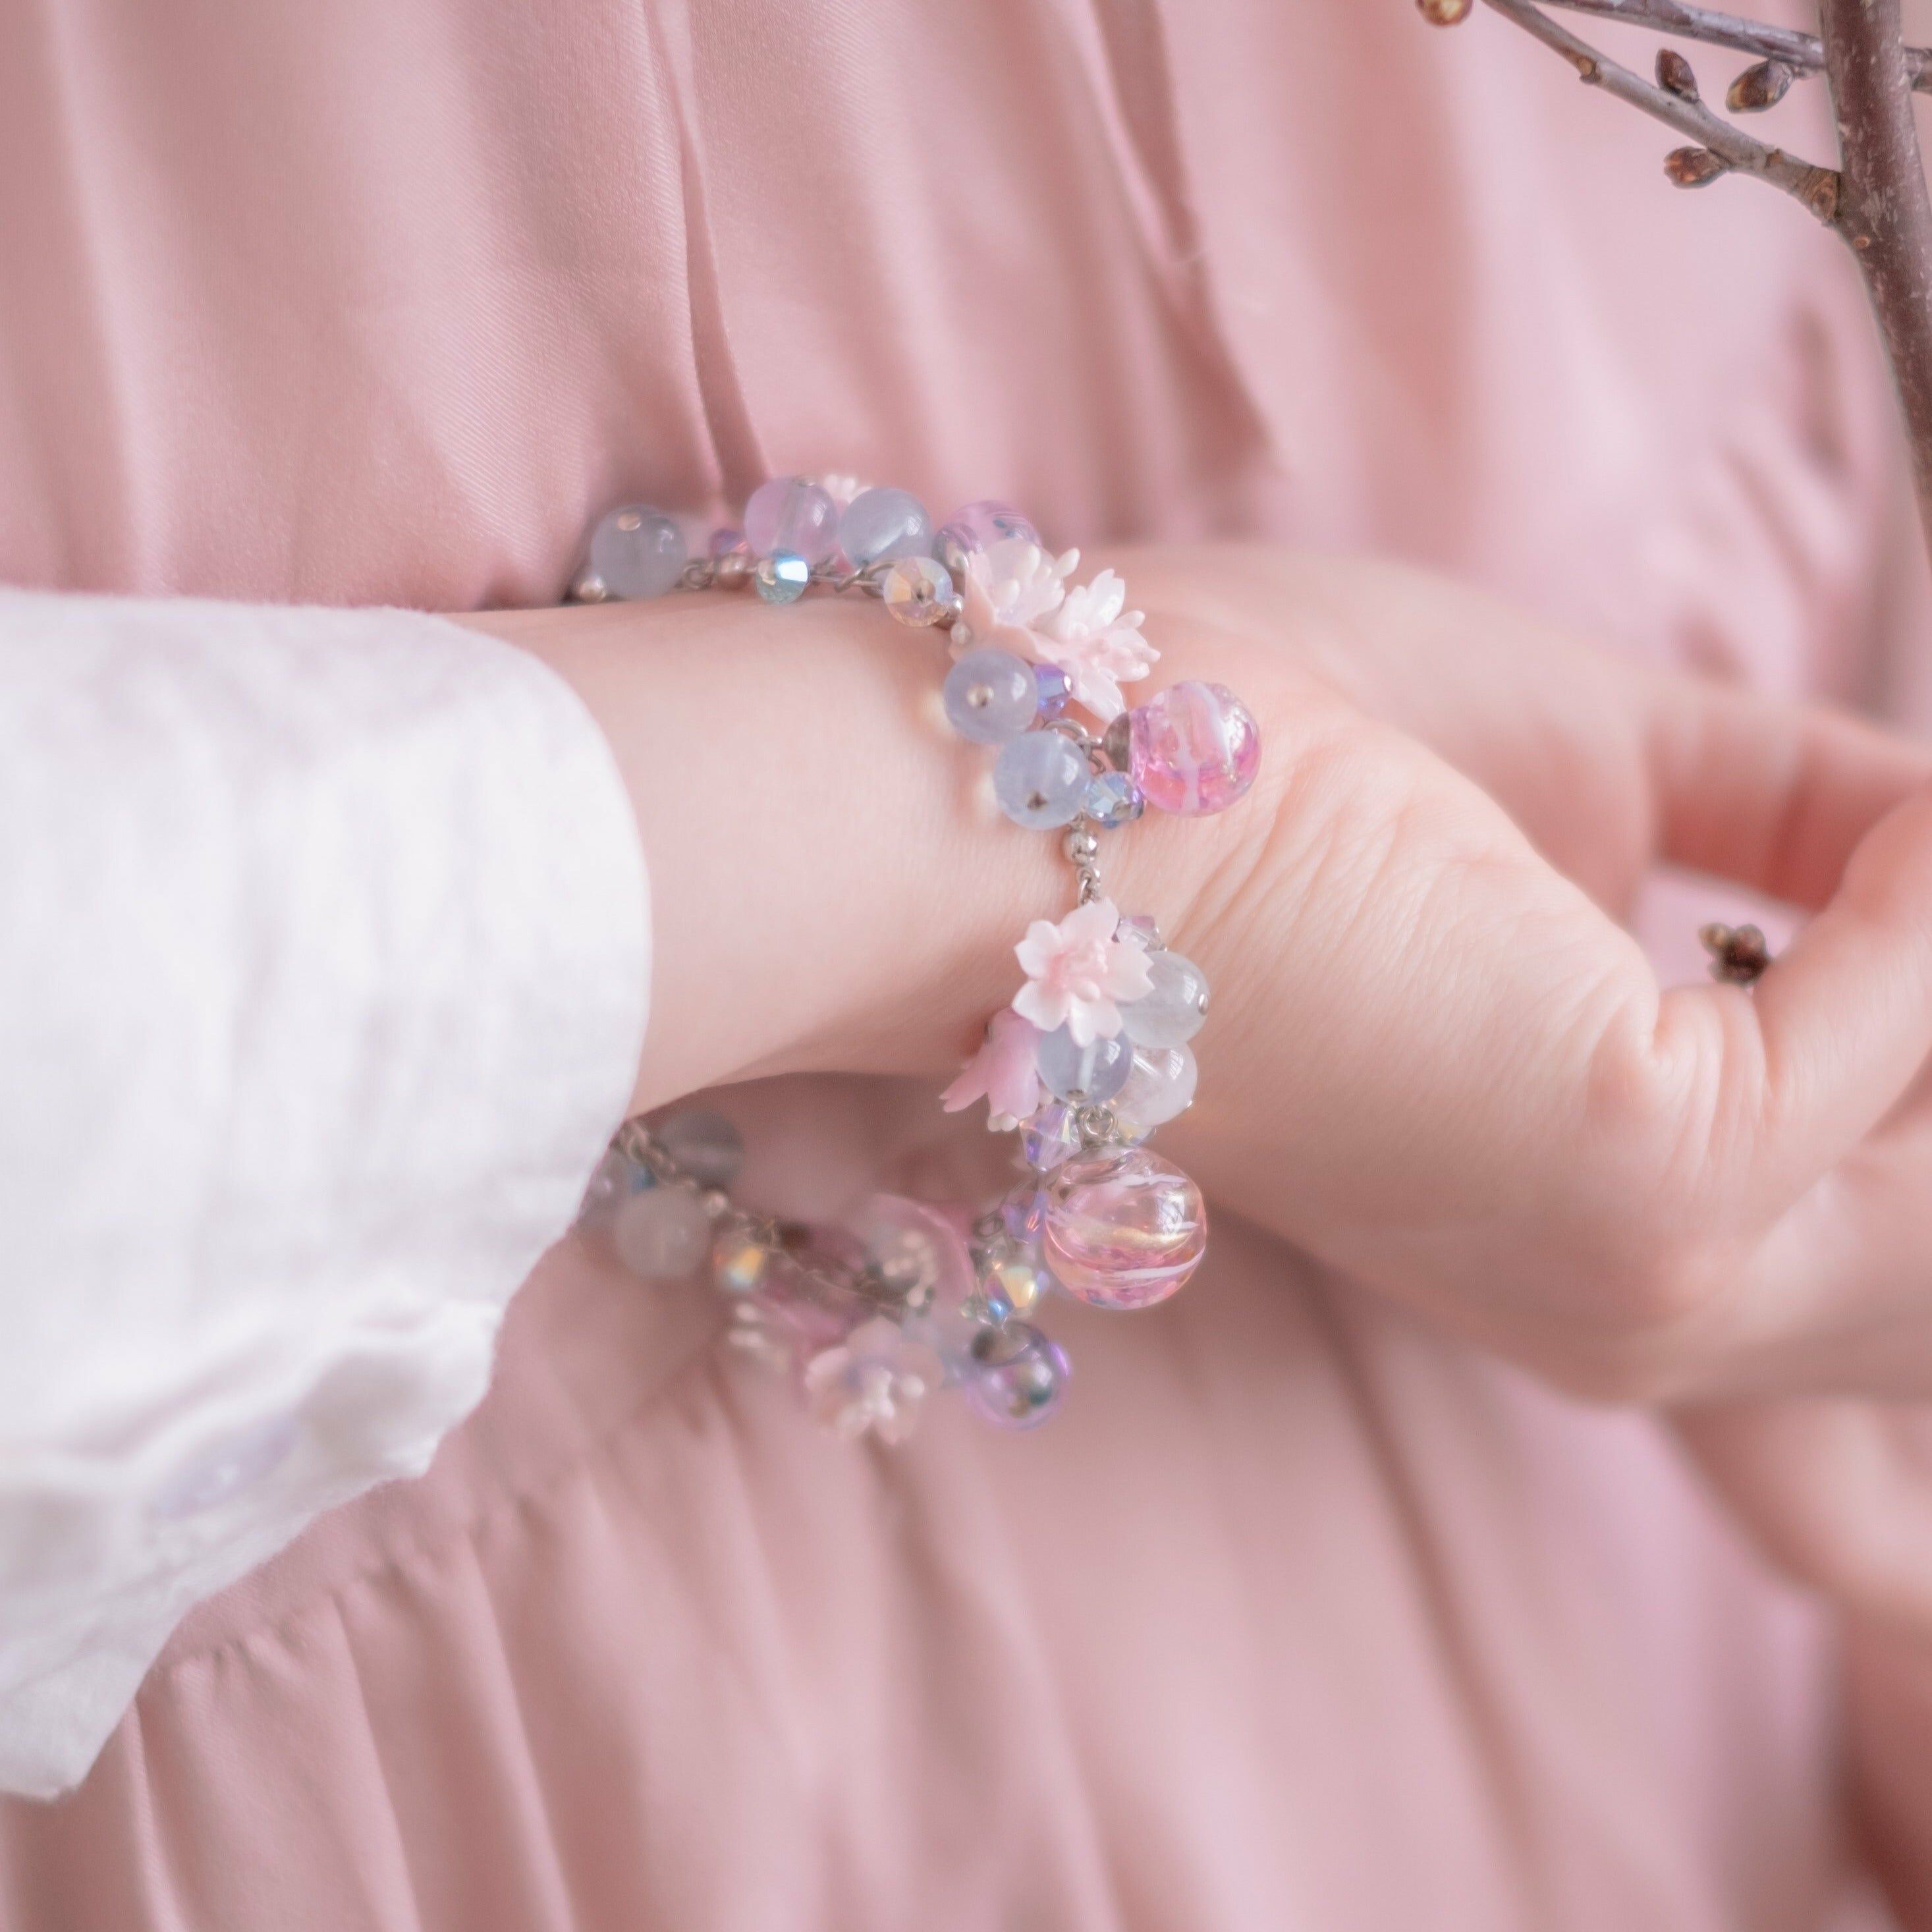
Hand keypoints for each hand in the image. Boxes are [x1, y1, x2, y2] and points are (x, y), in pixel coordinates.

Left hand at [467, 542, 1931, 1403]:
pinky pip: (1929, 1039)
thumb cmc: (1242, 760)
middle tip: (1919, 871)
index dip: (1922, 1108)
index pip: (1892, 1309)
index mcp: (1598, 1250)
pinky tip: (1905, 817)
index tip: (1910, 908)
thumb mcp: (1577, 786)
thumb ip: (1787, 830)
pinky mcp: (1649, 1176)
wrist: (1032, 795)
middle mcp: (1633, 1315)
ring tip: (1918, 845)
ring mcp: (1648, 1274)